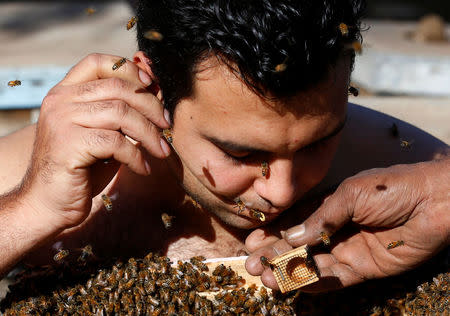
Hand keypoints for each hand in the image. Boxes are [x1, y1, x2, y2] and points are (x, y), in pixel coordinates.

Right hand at [20, 53, 169, 230]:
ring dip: (150, 134)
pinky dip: (137, 156)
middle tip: (167, 126)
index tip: (152, 86)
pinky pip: (116, 142)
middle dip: (150, 106)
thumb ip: (123, 112)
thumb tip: (156, 91)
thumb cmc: (82, 168)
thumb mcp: (105, 133)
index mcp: (66, 92)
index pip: (97, 62)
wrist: (49, 204)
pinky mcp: (68, 144)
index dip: (128, 69)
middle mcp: (60, 100)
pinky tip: (143, 169)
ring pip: (121, 113)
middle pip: (117, 88)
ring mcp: (61, 120)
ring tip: (162, 151)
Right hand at [245, 159, 449, 291]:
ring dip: (289, 272)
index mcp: (328, 208)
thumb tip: (291, 236)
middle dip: (273, 256)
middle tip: (252, 266)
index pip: (293, 225)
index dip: (272, 235)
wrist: (433, 201)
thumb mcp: (350, 194)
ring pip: (312, 266)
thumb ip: (321, 217)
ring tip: (268, 278)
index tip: (251, 243)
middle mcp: (334, 231)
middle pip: (297, 248)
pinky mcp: (364, 269)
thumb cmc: (391, 188)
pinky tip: (296, 283)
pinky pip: (335, 279)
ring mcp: (348, 251)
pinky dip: (315, 282)